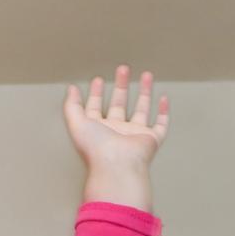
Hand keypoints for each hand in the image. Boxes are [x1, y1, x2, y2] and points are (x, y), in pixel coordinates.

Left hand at [63, 65, 169, 210]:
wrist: (117, 165)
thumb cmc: (96, 149)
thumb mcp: (76, 122)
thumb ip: (71, 105)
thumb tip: (70, 89)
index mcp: (98, 130)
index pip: (97, 108)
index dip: (96, 93)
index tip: (98, 80)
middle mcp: (116, 132)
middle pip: (120, 104)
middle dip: (121, 86)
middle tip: (123, 69)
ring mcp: (134, 136)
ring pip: (142, 110)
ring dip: (145, 92)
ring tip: (146, 75)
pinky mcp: (151, 140)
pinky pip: (160, 125)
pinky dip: (164, 112)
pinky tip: (163, 98)